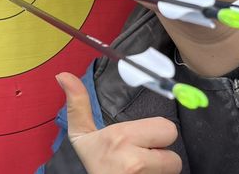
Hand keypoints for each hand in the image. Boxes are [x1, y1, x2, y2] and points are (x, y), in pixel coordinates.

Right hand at [56, 72, 181, 173]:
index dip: (157, 135)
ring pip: (171, 170)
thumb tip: (63, 75)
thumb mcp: (82, 135)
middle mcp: (134, 160)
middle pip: (174, 154)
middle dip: (162, 156)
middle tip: (143, 158)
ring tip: (140, 170)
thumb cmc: (94, 163)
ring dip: (160, 171)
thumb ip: (78, 104)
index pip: (168, 129)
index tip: (140, 142)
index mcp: (120, 138)